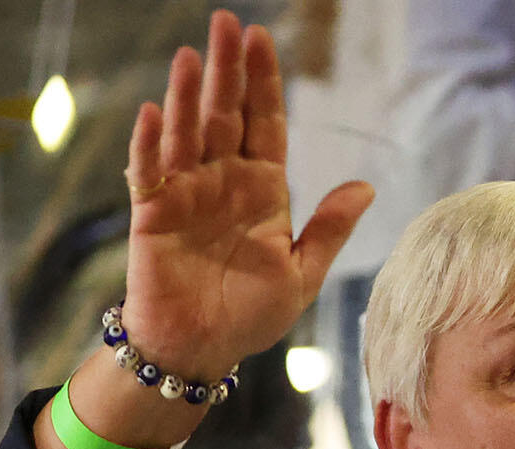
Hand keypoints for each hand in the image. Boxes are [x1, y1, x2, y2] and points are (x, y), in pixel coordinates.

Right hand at [120, 10, 371, 379]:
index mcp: (262, 189)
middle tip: (227, 23)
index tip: (262, 39)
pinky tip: (154, 112)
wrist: (202, 349)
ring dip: (187, 95)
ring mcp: (185, 193)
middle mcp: (222, 181)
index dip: (264, 82)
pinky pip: (149, 172)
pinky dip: (150, 143)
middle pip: (224, 114)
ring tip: (191, 55)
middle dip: (226, 69)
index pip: (264, 123)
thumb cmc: (251, 314)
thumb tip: (365, 186)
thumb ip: (328, 228)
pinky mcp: (151, 214)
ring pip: (187, 133)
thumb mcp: (302, 273)